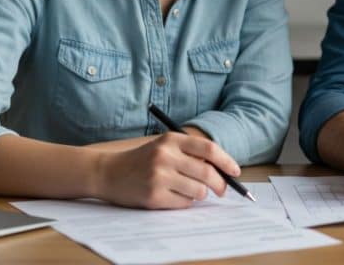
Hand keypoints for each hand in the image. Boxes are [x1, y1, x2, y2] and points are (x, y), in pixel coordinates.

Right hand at [96, 132, 240, 208]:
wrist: (108, 172)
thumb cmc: (142, 160)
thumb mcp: (164, 147)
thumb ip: (190, 154)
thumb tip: (223, 171)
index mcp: (171, 140)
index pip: (209, 149)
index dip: (227, 161)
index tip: (236, 172)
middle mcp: (165, 156)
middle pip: (208, 173)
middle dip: (220, 185)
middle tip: (222, 190)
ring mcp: (159, 176)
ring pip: (198, 191)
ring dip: (199, 194)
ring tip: (187, 190)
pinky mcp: (153, 196)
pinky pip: (184, 204)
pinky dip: (185, 203)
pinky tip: (173, 196)